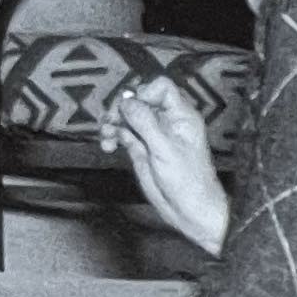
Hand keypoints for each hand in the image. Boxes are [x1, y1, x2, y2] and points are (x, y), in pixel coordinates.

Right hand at [100, 77, 229, 254]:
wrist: (188, 210)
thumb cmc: (188, 180)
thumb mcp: (165, 148)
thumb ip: (145, 122)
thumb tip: (126, 101)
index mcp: (181, 115)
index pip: (161, 87)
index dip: (144, 92)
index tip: (134, 108)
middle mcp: (166, 121)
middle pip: (138, 99)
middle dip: (121, 108)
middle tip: (111, 122)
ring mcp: (152, 134)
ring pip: (126, 116)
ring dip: (112, 122)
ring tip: (107, 137)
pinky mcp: (141, 148)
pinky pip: (122, 133)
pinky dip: (112, 136)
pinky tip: (108, 146)